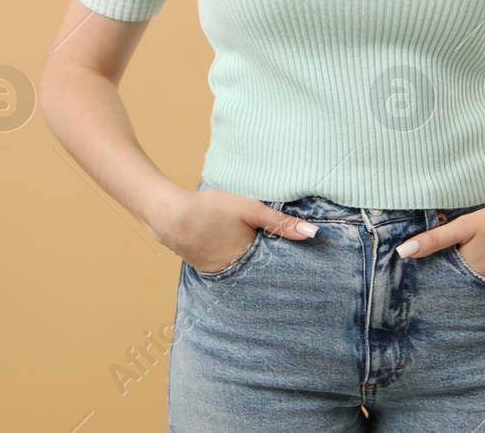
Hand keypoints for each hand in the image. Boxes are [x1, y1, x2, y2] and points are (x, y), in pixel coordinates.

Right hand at [147, 187, 318, 273]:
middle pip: (260, 271)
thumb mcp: (250, 209)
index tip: (300, 260)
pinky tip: (230, 249)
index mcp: (251, 260)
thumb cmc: (211, 209)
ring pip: (243, 271)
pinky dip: (232, 262)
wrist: (170, 216)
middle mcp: (237, 273)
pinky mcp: (206, 270)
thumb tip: (314, 233)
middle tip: (277, 255)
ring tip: (253, 251)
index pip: (277, 266)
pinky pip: (227, 269)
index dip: (287, 261)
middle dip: (270, 266)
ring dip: (250, 264)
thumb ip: (281, 223)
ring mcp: (220, 274)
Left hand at [394, 197, 484, 284]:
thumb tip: (404, 252)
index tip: (423, 268)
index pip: (442, 276)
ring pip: (476, 282)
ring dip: (470, 274)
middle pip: (459, 281)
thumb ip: (436, 238)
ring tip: (472, 257)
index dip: (432, 270)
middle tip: (449, 258)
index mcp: (469, 271)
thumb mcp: (467, 225)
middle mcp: (483, 284)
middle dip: (451, 273)